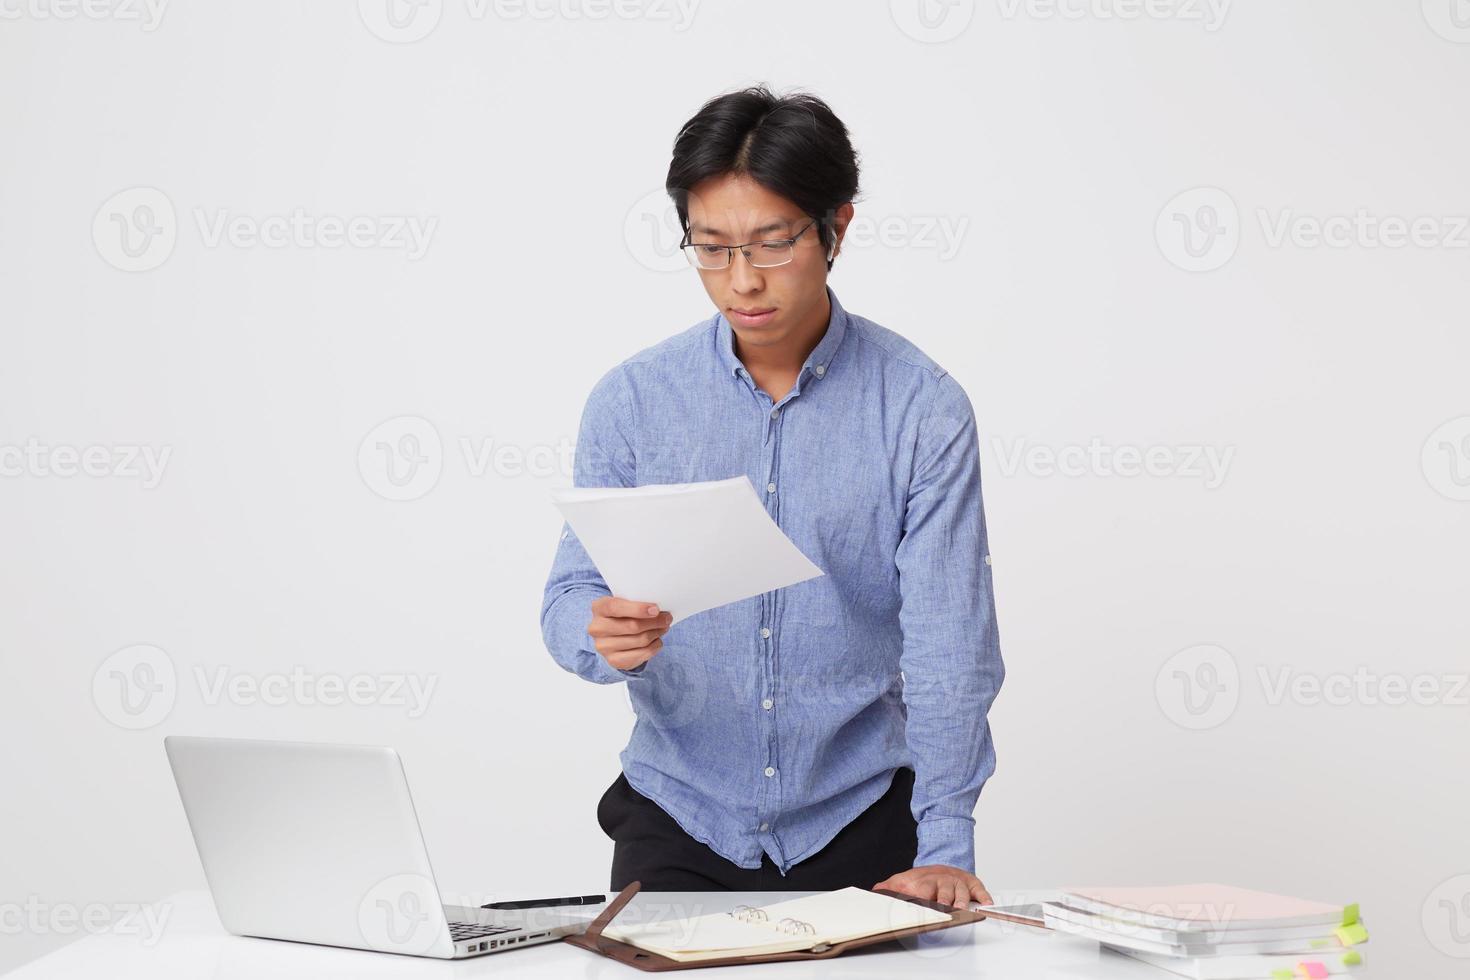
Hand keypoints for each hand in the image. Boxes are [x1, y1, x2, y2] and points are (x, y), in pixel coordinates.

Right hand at [587, 596, 671, 670]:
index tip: (656, 609)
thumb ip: (637, 602)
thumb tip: (660, 609)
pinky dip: (654, 647)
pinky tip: (657, 640)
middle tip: (667, 618)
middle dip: (654, 622)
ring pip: (640, 640)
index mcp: (599, 608)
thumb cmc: (621, 614)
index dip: (638, 609)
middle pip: (632, 626)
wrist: (610, 636)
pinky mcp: (613, 661)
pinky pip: (642, 654)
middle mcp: (597, 628)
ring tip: (663, 628)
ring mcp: (604, 646)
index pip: (615, 607)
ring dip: (656, 633)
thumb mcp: (624, 602)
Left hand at [874, 865, 991, 908]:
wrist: (939, 861)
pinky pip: (978, 888)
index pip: (922, 891)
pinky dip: (983, 895)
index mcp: (922, 882)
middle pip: (942, 890)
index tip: (922, 909)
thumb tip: (874, 892)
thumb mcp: (900, 882)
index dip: (922, 901)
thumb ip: (886, 888)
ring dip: (961, 899)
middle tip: (943, 909)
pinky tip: (985, 902)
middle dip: (943, 901)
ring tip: (961, 908)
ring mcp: (955, 880)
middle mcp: (940, 880)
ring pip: (960, 889)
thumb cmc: (920, 879)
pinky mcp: (970, 882)